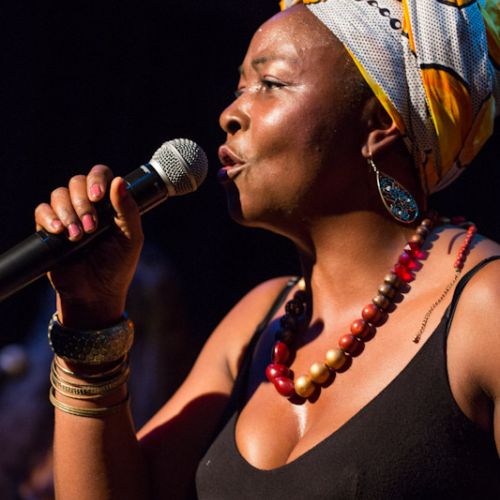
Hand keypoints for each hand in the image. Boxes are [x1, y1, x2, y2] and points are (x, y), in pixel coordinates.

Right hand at [34, 165, 143, 327]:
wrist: (96, 294)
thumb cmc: (118, 266)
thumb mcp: (131, 238)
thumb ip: (128, 210)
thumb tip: (119, 181)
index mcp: (109, 204)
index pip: (100, 175)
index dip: (96, 179)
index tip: (98, 196)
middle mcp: (87, 205)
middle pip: (76, 182)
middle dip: (83, 203)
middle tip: (91, 227)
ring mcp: (68, 216)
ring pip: (58, 194)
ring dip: (68, 213)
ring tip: (79, 236)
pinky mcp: (50, 229)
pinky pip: (41, 211)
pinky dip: (49, 218)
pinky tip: (60, 232)